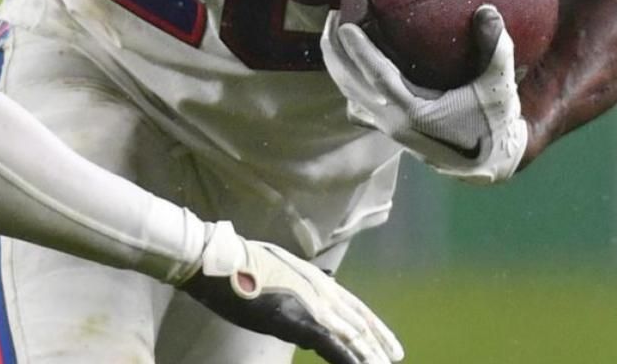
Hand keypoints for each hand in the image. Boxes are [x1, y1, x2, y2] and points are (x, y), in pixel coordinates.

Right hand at [181, 222, 402, 363]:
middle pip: (360, 323)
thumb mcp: (277, 272)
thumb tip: (301, 310)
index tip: (390, 345)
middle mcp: (322, 291)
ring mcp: (313, 306)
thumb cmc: (240, 264)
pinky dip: (348, 358)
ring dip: (369, 356)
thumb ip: (295, 289)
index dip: (376, 328)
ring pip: (352, 337)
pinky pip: (332, 345)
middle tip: (395, 360)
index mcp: (317, 279)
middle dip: (379, 346)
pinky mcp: (300, 320)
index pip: (356, 308)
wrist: (221, 262)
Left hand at [321, 5, 529, 183]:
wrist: (489, 164)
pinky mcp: (388, 131)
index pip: (376, 76)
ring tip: (333, 35)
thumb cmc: (494, 124)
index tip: (344, 24)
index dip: (359, 51)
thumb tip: (488, 10)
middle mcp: (392, 122)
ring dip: (337, 65)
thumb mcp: (499, 87)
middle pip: (351, 83)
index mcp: (413, 112)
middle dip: (335, 51)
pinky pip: (358, 106)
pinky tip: (349, 67)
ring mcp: (387, 128)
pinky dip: (348, 85)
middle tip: (331, 16)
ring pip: (350, 94)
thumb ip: (496, 48)